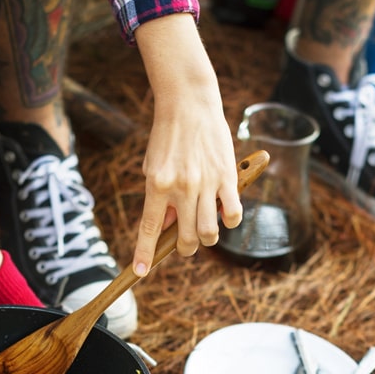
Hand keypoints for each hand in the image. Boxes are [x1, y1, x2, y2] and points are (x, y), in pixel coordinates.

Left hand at [132, 14, 242, 274]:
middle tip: (186, 244)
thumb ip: (158, 198)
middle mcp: (182, 187)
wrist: (189, 102)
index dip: (144, 252)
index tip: (141, 271)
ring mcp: (206, 183)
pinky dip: (230, 221)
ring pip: (211, 232)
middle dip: (186, 248)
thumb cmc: (167, 135)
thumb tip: (165, 227)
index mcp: (157, 184)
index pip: (149, 228)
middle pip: (187, 237)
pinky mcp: (227, 176)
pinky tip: (225, 215)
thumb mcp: (152, 166)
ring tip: (205, 232)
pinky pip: (233, 213)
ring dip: (207, 239)